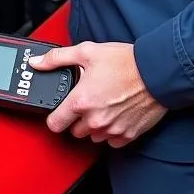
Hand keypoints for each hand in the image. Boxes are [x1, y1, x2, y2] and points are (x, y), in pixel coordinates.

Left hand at [31, 41, 167, 148]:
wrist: (156, 73)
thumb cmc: (125, 62)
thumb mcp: (86, 52)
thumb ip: (57, 58)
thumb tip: (37, 62)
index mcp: (81, 101)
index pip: (55, 124)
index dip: (54, 117)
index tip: (58, 112)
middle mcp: (94, 120)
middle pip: (74, 130)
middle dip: (76, 118)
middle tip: (86, 101)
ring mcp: (112, 129)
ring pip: (93, 136)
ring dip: (94, 125)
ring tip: (102, 105)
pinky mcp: (128, 135)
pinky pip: (112, 141)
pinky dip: (111, 131)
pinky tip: (115, 114)